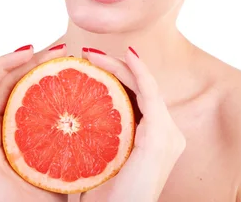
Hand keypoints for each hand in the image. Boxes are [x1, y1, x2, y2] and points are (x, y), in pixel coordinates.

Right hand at [0, 44, 69, 201]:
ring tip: (28, 51)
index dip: (34, 69)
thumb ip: (77, 129)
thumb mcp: (71, 153)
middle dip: (22, 62)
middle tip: (52, 49)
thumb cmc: (57, 195)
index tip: (62, 54)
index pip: (17, 91)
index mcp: (14, 136)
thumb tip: (103, 98)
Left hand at [80, 47, 185, 201]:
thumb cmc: (104, 199)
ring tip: (92, 53)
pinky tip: (122, 57)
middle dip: (117, 67)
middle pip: (143, 89)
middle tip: (88, 54)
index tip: (92, 64)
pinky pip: (149, 92)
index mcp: (156, 141)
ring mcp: (168, 134)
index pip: (139, 99)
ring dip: (120, 65)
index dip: (119, 78)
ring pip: (145, 86)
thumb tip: (72, 117)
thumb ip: (97, 139)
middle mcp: (168, 134)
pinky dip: (136, 71)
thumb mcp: (99, 162)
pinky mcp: (161, 135)